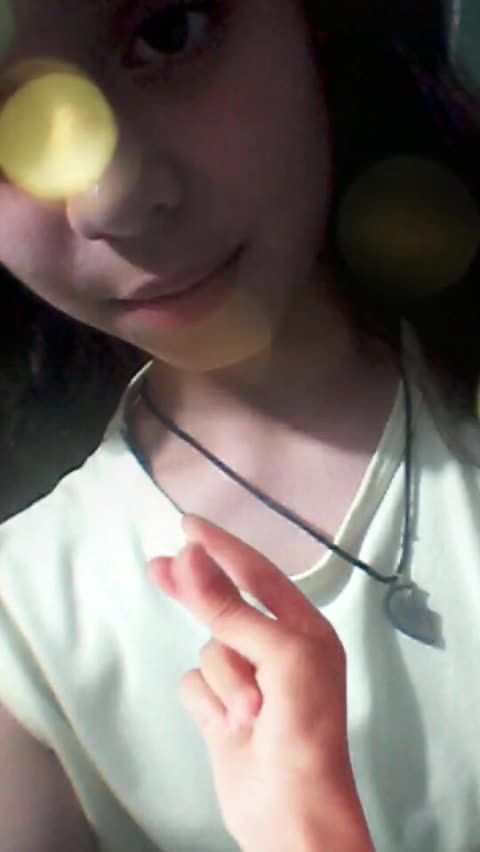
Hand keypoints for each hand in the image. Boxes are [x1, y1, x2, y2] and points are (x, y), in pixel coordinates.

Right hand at [150, 516, 373, 851]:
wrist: (292, 810)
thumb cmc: (305, 725)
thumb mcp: (278, 654)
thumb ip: (229, 607)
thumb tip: (191, 555)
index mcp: (303, 628)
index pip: (257, 574)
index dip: (224, 547)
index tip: (189, 525)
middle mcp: (276, 648)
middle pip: (223, 605)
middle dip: (197, 591)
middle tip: (159, 567)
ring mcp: (247, 680)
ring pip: (209, 650)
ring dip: (225, 679)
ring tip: (250, 712)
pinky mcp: (221, 710)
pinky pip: (195, 685)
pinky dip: (209, 703)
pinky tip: (229, 726)